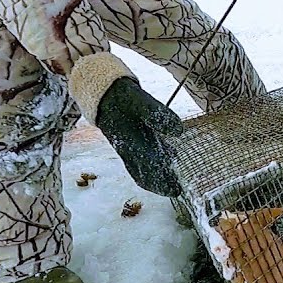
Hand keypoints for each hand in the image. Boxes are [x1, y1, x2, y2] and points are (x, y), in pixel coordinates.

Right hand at [68, 52, 184, 197]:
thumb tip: (179, 131)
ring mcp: (129, 145)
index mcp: (132, 145)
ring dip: (158, 174)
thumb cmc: (122, 96)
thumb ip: (159, 116)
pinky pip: (143, 156)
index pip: (149, 171)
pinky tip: (170, 154)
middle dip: (161, 184)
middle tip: (178, 190)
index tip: (177, 191)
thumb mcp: (141, 102)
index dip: (162, 183)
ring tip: (175, 176)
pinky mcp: (130, 138)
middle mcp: (130, 149)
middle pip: (146, 174)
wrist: (102, 91)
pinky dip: (156, 159)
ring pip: (144, 166)